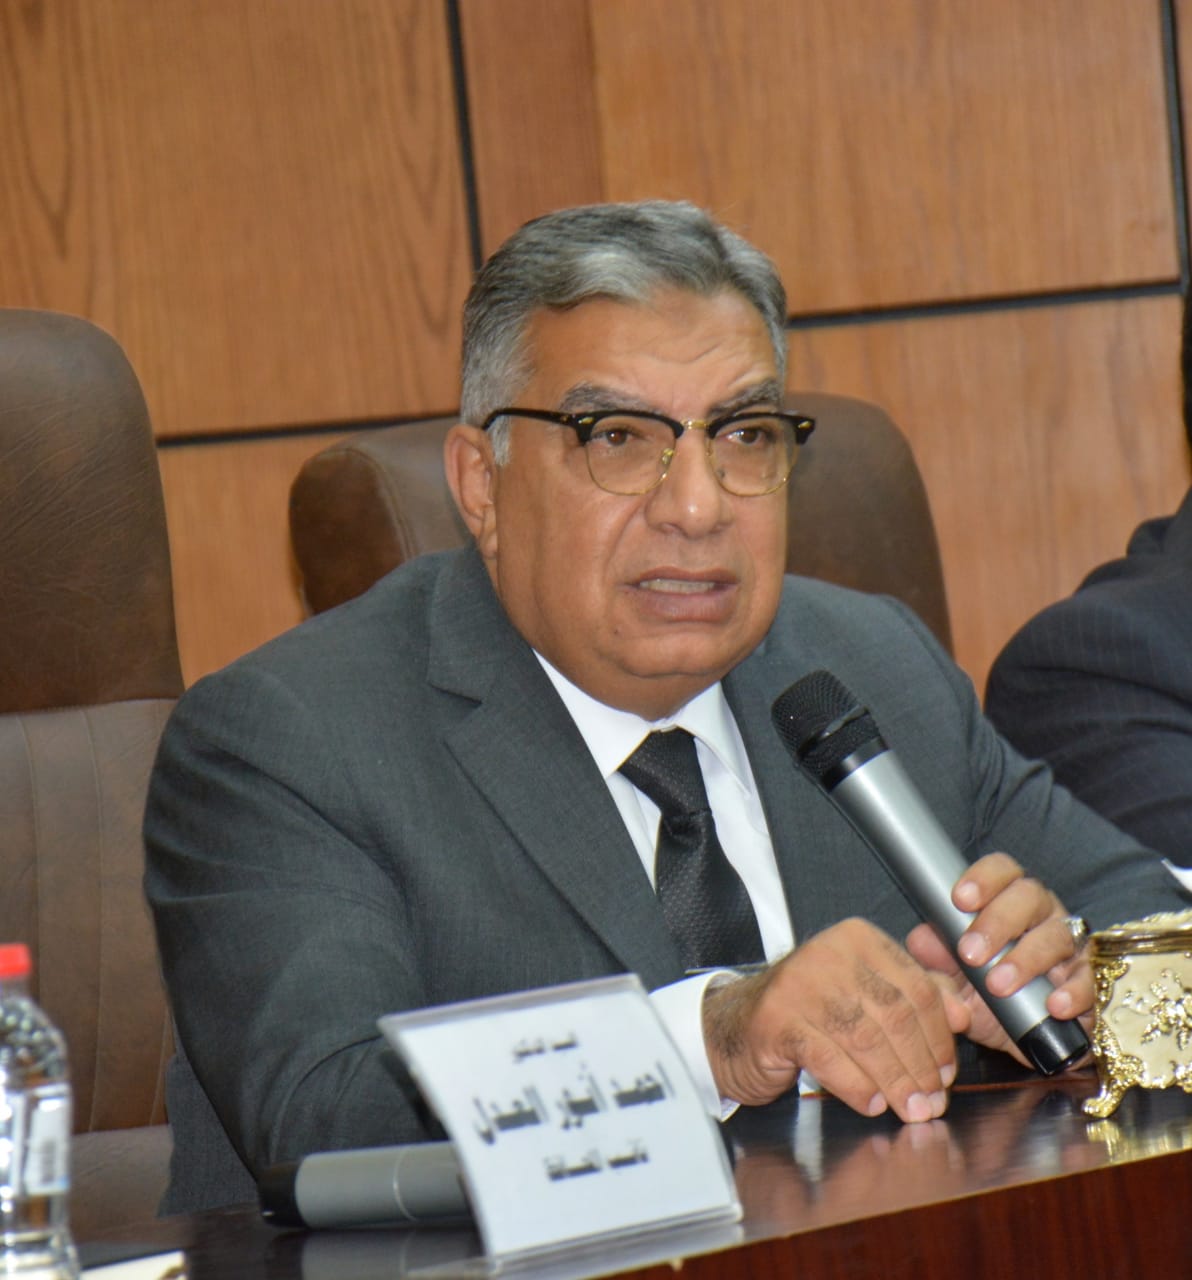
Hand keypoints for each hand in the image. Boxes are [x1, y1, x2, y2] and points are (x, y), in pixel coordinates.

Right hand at [703, 917, 962, 1123]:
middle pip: (895, 1014)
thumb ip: (914, 995)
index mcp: (858, 939)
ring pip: (865, 1037)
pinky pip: (828, 1057)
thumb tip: (962, 1014)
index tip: (947, 1072)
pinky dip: (856, 1086)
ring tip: (909, 1109)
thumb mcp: (864, 994)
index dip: (939, 1036)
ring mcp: (799, 983)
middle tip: (932, 1100)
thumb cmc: (809, 1011)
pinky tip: (870, 1104)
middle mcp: (829, 952)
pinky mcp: (776, 1018)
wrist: (738, 1025)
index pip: (916, 987)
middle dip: (920, 1065)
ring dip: (895, 1081)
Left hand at [904, 851, 1092, 1065]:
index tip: (960, 900)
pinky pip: (1089, 979)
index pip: (1001, 870)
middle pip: (1028, 896)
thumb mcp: (953, 980)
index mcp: (1006, 900)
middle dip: (997, 922)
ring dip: (1026, 959)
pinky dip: (1073, 992)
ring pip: (1057, 936)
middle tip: (971, 953)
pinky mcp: (1089, 981)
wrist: (1021, 1040)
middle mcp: (1041, 914)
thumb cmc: (983, 995)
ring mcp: (1069, 946)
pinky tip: (1054, 1005)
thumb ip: (936, 960)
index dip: (983, 878)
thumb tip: (920, 940)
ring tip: (999, 985)